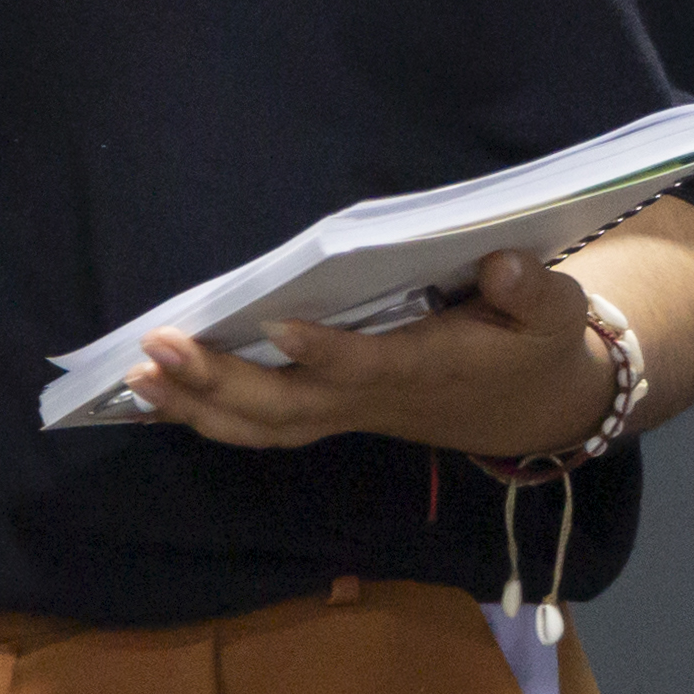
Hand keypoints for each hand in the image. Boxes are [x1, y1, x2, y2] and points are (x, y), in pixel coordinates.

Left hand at [131, 251, 618, 461]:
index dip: (324, 353)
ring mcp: (349, 414)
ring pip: (265, 426)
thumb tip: (501, 265)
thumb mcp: (556, 312)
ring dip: (197, 406)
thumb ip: (532, 290)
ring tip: (137, 376)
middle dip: (220, 381)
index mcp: (430, 368)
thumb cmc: (537, 346)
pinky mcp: (333, 414)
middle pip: (290, 406)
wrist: (533, 408)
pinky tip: (159, 395)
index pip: (369, 366)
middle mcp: (377, 400)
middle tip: (158, 348)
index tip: (276, 325)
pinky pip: (263, 428)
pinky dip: (207, 417)